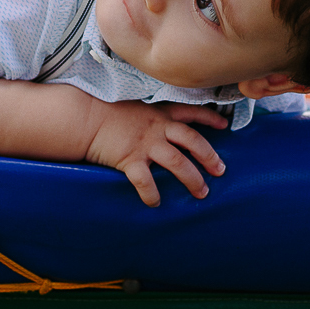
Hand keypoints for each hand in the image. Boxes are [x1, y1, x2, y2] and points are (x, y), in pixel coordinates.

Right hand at [85, 100, 228, 206]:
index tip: (225, 125)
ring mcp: (145, 144)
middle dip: (210, 156)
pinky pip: (146, 181)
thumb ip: (151, 115)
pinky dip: (152, 194)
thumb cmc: (106, 110)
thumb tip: (162, 125)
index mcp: (159, 113)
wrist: (84, 116)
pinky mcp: (130, 159)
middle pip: (192, 141)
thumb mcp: (135, 105)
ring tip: (202, 193)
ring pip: (178, 162)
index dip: (210, 118)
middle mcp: (157, 127)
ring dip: (193, 179)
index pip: (191, 113)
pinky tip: (156, 203)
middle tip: (221, 170)